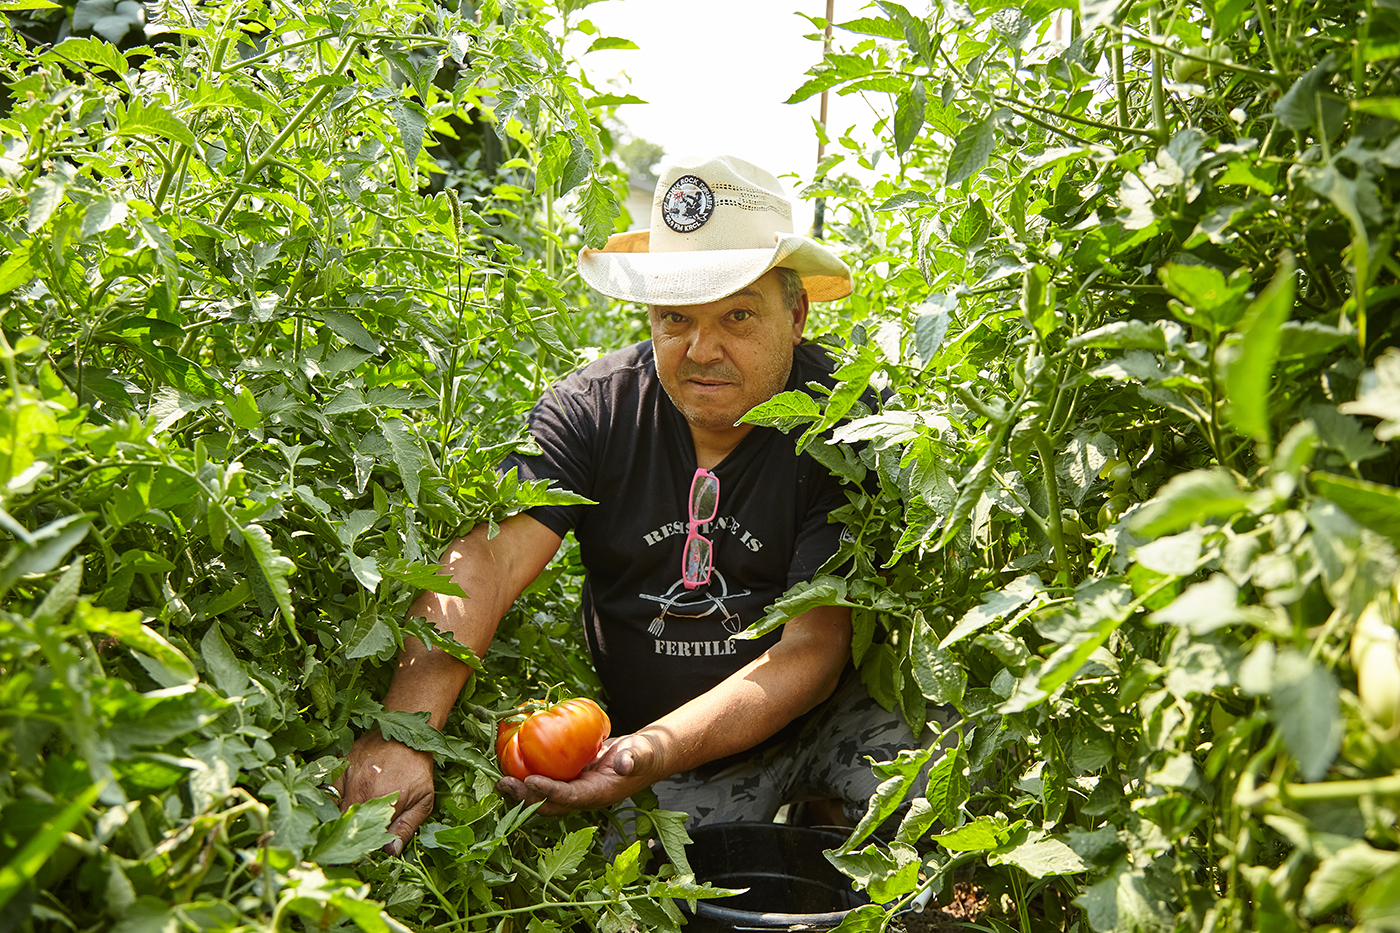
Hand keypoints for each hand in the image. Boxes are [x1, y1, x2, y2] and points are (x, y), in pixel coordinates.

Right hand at [335, 729, 433, 854]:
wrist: (407, 733)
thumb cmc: (417, 769)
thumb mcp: (423, 801)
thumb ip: (406, 828)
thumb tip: (389, 853)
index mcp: (385, 799)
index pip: (366, 835)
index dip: (361, 848)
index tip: (359, 856)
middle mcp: (363, 789)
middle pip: (344, 823)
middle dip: (344, 838)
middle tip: (343, 850)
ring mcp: (348, 776)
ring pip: (332, 808)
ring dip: (333, 821)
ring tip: (334, 833)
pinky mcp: (338, 765)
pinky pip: (325, 790)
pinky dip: (326, 802)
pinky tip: (330, 810)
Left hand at [496, 732, 664, 816]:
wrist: (642, 755)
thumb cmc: (644, 754)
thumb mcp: (642, 754)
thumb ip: (634, 759)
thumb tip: (624, 764)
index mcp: (598, 795)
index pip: (570, 797)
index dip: (550, 792)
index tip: (531, 781)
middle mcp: (581, 796)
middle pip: (548, 804)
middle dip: (525, 797)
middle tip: (504, 783)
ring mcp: (573, 787)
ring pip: (541, 795)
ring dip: (520, 790)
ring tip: (499, 779)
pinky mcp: (568, 776)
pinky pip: (544, 778)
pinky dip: (527, 773)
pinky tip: (511, 760)